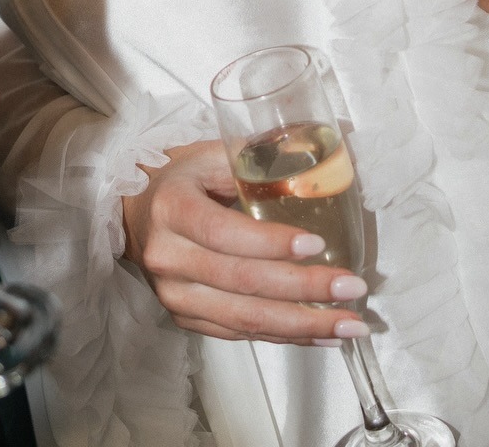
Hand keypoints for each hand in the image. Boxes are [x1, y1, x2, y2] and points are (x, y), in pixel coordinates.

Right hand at [120, 140, 368, 343]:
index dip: (271, 243)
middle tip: (352, 289)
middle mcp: (169, 258)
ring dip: (303, 326)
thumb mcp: (209, 155)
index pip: (224, 233)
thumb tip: (317, 151)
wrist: (136, 215)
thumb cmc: (181, 179)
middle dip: (304, 290)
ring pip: (245, 318)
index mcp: (173, 208)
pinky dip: (285, 337)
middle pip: (242, 283)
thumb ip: (256, 158)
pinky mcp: (187, 319)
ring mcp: (176, 296)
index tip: (317, 245)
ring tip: (349, 325)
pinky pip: (240, 333)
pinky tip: (321, 334)